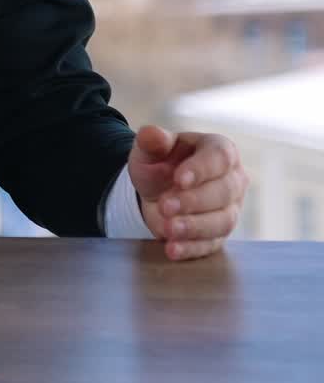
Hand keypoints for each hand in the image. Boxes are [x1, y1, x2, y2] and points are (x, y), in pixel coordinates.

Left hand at [128, 125, 248, 260]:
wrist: (156, 190)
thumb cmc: (159, 163)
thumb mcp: (150, 149)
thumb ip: (151, 141)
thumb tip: (151, 133)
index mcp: (220, 151)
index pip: (220, 158)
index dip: (201, 169)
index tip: (178, 179)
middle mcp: (233, 180)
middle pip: (224, 192)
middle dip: (193, 201)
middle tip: (165, 205)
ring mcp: (230, 210)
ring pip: (223, 221)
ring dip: (195, 227)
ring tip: (168, 228)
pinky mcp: (219, 235)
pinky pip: (211, 244)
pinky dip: (191, 248)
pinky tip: (172, 249)